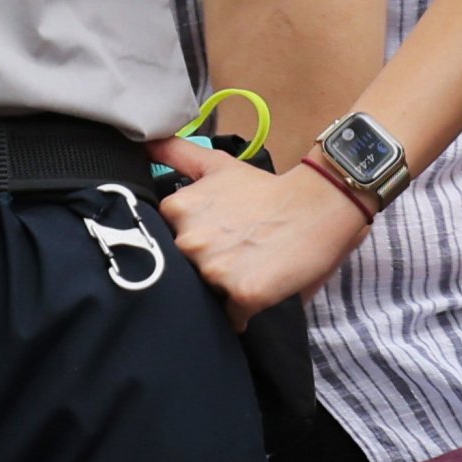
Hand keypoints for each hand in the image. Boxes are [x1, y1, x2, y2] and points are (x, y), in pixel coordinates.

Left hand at [154, 142, 371, 327]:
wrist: (316, 205)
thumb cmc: (266, 189)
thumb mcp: (217, 165)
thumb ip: (176, 155)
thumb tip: (145, 144)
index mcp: (177, 210)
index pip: (165, 242)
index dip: (190, 243)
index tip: (212, 237)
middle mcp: (188, 241)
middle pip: (184, 271)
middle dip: (204, 266)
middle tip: (234, 252)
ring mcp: (214, 270)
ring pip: (205, 295)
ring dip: (221, 290)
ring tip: (247, 269)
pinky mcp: (242, 295)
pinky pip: (230, 317)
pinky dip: (240, 312)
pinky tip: (256, 291)